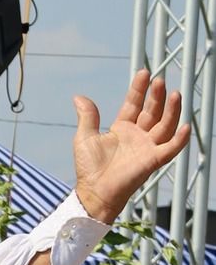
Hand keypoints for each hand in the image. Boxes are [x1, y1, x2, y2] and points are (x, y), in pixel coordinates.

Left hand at [73, 70, 188, 222]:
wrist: (93, 191)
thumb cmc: (89, 168)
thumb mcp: (85, 137)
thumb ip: (87, 117)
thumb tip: (78, 97)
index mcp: (123, 128)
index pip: (134, 103)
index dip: (139, 89)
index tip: (144, 72)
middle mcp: (138, 135)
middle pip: (152, 111)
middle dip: (156, 96)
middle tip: (159, 81)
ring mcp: (147, 147)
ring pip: (165, 125)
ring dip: (171, 111)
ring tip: (174, 94)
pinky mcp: (153, 161)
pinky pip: (170, 149)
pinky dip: (179, 139)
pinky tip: (185, 126)